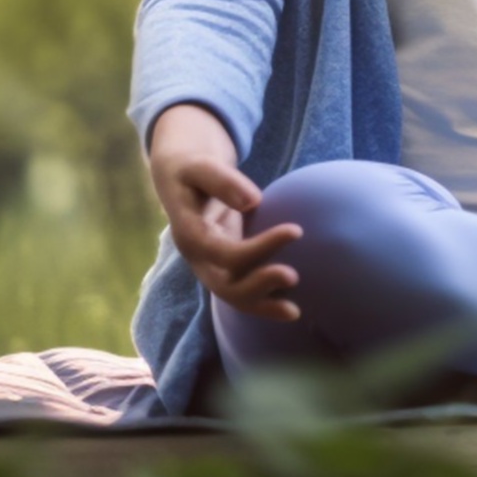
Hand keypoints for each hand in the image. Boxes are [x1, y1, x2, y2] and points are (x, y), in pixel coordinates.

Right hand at [147, 103, 302, 320]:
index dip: (260, 248)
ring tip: (295, 312)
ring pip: (233, 295)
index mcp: (189, 235)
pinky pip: (242, 289)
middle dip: (258, 287)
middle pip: (225, 286)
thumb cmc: (192, 169)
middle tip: (294, 276)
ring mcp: (210, 265)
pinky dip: (263, 300)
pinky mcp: (224, 265)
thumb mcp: (201, 165)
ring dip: (262, 305)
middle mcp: (199, 258)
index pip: (225, 253)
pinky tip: (290, 308)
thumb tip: (253, 200)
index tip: (296, 230)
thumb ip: (223, 180)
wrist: (181, 178)